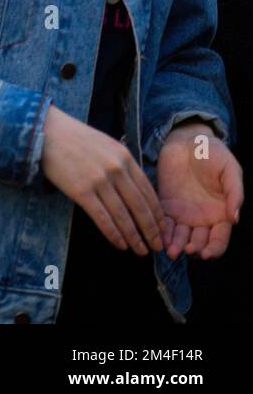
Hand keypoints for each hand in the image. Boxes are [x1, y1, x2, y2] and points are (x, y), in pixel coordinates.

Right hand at [40, 105, 165, 254]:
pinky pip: (102, 217)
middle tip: (157, 246)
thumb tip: (133, 188)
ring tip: (141, 250)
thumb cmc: (74, 138)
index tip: (163, 229)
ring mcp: (99, 180)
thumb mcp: (106, 145)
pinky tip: (120, 244)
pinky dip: (113, 233)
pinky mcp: (81, 191)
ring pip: (123, 215)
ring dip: (134, 236)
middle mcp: (116, 169)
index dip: (157, 214)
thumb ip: (121, 164)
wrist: (45, 132)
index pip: (148, 192)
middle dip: (151, 230)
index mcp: (125, 157)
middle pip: (140, 206)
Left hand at [157, 122, 242, 259]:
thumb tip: (235, 218)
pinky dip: (161, 231)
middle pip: (198, 242)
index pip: (219, 239)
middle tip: (184, 250)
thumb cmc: (214, 154)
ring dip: (175, 245)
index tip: (205, 253)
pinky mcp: (166, 204)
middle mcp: (202, 218)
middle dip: (192, 249)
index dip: (214, 249)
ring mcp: (183, 212)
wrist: (188, 140)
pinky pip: (163, 221)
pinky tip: (158, 236)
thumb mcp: (231, 170)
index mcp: (221, 213)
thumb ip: (235, 193)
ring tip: (170, 250)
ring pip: (179, 236)